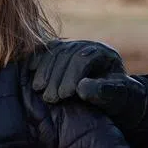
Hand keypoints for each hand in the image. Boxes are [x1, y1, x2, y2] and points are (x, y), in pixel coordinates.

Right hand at [29, 40, 147, 123]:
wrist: (112, 100)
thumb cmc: (119, 101)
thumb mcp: (118, 99)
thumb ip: (104, 93)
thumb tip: (82, 87)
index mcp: (105, 54)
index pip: (85, 58)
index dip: (73, 75)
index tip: (65, 96)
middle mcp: (88, 46)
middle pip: (67, 54)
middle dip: (56, 76)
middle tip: (50, 99)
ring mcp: (72, 47)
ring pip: (55, 52)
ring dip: (45, 71)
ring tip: (39, 90)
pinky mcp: (59, 52)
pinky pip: (45, 50)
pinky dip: (36, 58)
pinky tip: (29, 70)